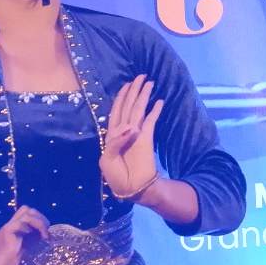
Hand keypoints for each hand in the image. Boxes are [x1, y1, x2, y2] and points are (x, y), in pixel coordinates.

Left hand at [99, 75, 164, 200]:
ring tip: (149, 83)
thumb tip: (131, 127)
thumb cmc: (116, 176)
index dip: (121, 96)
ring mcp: (137, 133)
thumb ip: (115, 142)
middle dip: (134, 90)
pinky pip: (151, 121)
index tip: (127, 84)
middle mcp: (124, 130)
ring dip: (143, 96)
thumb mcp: (107, 159)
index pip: (116, 110)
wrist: (131, 188)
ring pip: (139, 109)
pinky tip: (159, 101)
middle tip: (141, 76)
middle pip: (129, 105)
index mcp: (112, 134)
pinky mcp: (147, 138)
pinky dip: (155, 111)